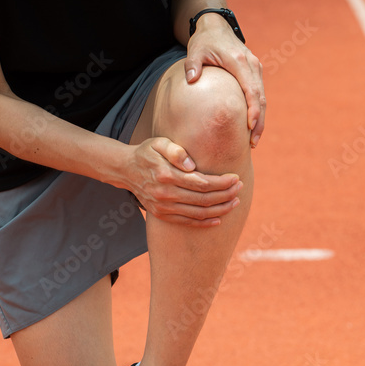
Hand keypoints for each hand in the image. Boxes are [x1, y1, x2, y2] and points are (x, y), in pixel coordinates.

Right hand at [124, 137, 242, 227]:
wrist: (125, 170)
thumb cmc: (146, 153)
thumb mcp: (158, 143)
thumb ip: (175, 150)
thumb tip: (192, 164)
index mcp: (166, 175)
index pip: (201, 183)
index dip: (221, 182)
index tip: (236, 178)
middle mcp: (165, 194)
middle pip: (203, 200)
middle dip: (226, 195)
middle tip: (240, 188)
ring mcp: (163, 207)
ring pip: (198, 213)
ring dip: (220, 209)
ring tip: (235, 202)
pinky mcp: (162, 215)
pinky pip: (187, 222)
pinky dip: (205, 222)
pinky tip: (219, 219)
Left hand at [184, 13, 265, 147]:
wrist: (216, 26)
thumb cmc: (205, 40)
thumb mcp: (195, 50)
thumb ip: (192, 64)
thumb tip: (191, 79)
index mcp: (240, 62)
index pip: (251, 90)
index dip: (253, 110)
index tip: (250, 127)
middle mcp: (252, 65)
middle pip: (261, 98)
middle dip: (259, 121)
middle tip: (253, 142)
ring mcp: (256, 68)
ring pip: (262, 98)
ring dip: (260, 119)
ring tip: (254, 139)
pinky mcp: (255, 72)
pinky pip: (259, 94)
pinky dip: (258, 110)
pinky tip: (252, 125)